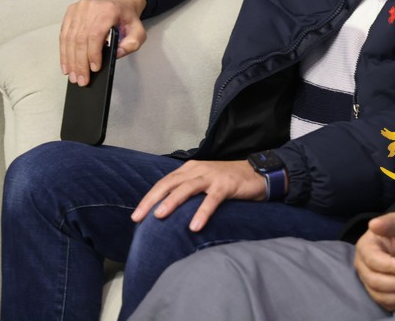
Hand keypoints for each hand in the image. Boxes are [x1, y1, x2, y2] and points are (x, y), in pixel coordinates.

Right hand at [60, 0, 147, 85]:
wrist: (118, 1)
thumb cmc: (126, 17)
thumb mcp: (138, 30)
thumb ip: (132, 44)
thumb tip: (116, 54)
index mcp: (108, 10)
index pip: (95, 35)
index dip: (93, 54)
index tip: (94, 69)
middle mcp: (90, 7)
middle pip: (80, 39)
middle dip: (79, 62)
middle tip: (81, 79)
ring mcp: (78, 9)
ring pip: (69, 38)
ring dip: (70, 60)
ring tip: (73, 75)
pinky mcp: (70, 13)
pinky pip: (64, 35)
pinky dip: (64, 52)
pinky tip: (66, 64)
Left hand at [131, 160, 266, 231]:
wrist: (257, 173)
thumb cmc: (228, 182)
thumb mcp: (204, 183)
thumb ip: (188, 191)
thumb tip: (167, 212)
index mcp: (190, 169)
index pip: (164, 183)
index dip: (149, 198)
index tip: (136, 215)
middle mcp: (198, 169)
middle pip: (170, 184)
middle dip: (152, 200)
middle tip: (138, 217)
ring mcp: (212, 176)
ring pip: (187, 188)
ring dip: (172, 202)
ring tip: (159, 216)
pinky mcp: (227, 185)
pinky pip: (212, 199)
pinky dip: (202, 212)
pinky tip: (194, 226)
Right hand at [354, 212, 394, 311]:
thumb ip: (388, 222)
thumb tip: (374, 224)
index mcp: (365, 248)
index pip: (373, 262)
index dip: (390, 267)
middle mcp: (364, 267)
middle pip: (376, 282)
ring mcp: (370, 282)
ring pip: (381, 296)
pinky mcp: (381, 293)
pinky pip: (389, 304)